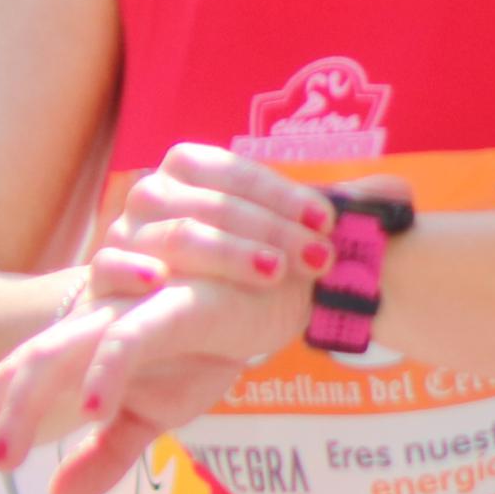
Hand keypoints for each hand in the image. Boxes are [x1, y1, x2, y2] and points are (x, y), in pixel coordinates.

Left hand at [0, 272, 296, 493]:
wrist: (275, 294)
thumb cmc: (208, 343)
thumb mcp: (157, 411)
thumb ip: (108, 454)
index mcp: (77, 349)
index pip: (6, 389)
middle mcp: (89, 326)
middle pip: (12, 372)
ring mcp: (126, 312)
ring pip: (54, 354)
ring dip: (21, 409)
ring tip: (3, 462)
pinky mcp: (176, 305)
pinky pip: (129, 336)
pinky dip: (106, 371)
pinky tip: (93, 412)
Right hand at [91, 142, 332, 301]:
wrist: (163, 325)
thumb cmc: (226, 273)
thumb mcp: (265, 238)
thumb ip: (309, 216)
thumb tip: (393, 196)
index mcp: (190, 167)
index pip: (239, 173)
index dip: (286, 197)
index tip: (328, 224)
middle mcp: (154, 191)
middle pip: (216, 205)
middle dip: (273, 231)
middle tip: (319, 258)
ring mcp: (126, 232)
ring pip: (177, 235)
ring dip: (229, 254)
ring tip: (274, 272)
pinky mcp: (101, 275)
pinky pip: (110, 267)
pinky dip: (133, 272)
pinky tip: (162, 282)